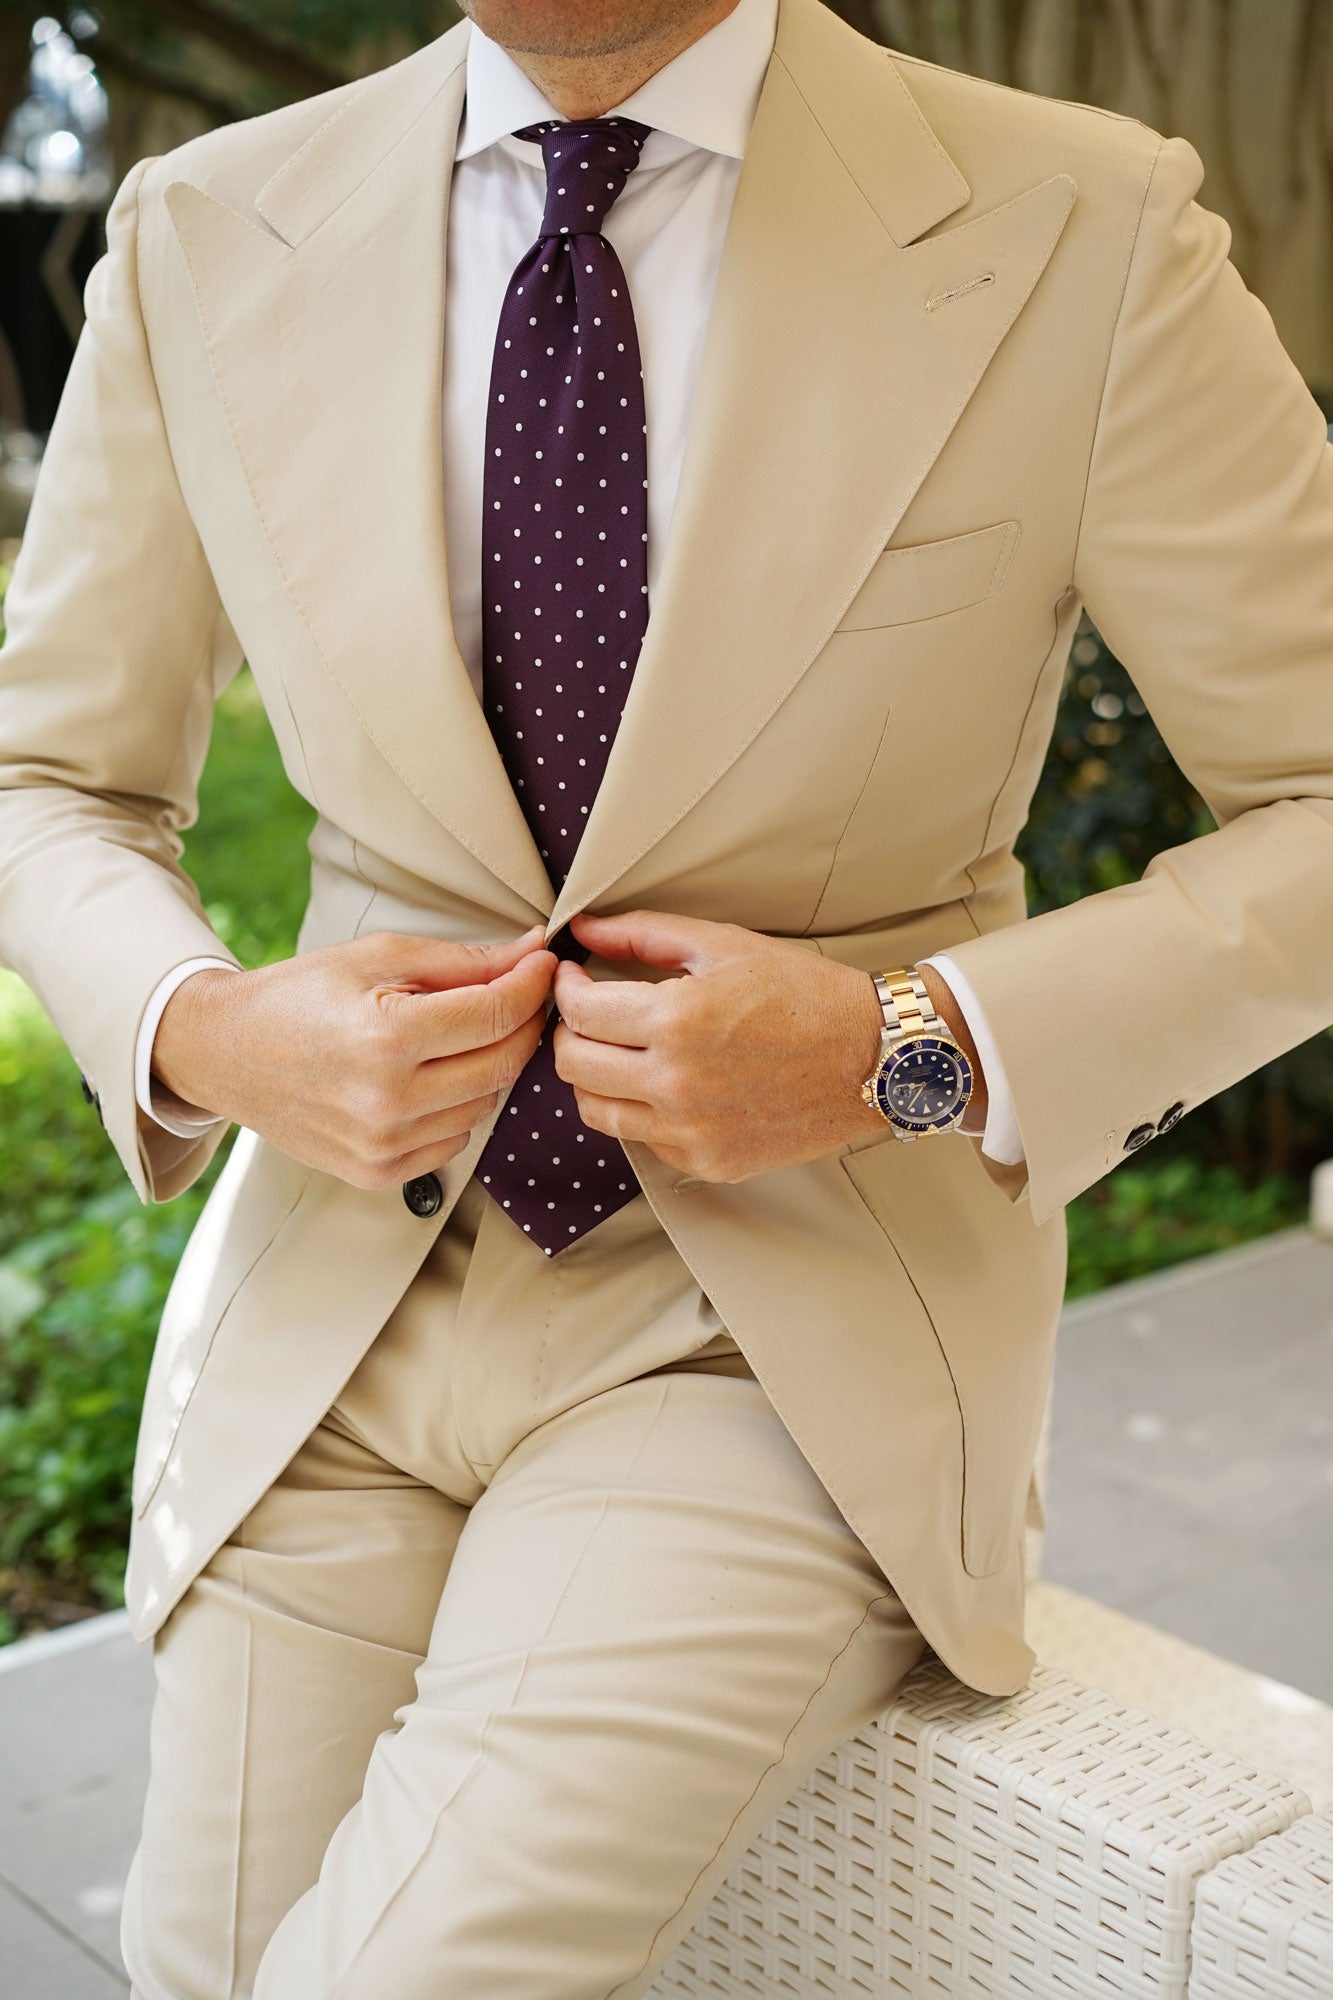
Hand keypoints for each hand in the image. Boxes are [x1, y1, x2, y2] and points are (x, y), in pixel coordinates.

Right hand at [152, 926, 556, 1189]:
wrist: (225, 1052)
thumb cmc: (301, 996)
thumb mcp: (378, 958)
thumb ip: (463, 961)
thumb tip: (532, 953)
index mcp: (388, 1037)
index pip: (496, 1014)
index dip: (531, 985)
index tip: (543, 965)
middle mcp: (388, 1100)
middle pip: (502, 1064)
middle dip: (520, 1025)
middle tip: (517, 996)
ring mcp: (382, 1145)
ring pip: (484, 1104)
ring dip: (487, 1067)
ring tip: (456, 1036)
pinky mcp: (376, 1172)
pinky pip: (455, 1140)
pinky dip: (457, 1107)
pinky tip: (428, 1079)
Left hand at [550, 908, 907, 1182]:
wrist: (873, 1057)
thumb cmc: (805, 995)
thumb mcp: (723, 945)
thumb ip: (642, 934)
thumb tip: (583, 929)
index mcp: (676, 1021)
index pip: (578, 1012)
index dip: (564, 989)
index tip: (572, 978)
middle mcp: (677, 1084)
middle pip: (574, 1065)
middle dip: (570, 1032)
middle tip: (589, 1014)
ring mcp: (692, 1131)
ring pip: (596, 1112)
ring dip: (595, 1077)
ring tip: (619, 1051)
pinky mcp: (709, 1162)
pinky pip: (643, 1139)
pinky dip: (640, 1111)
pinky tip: (666, 1083)